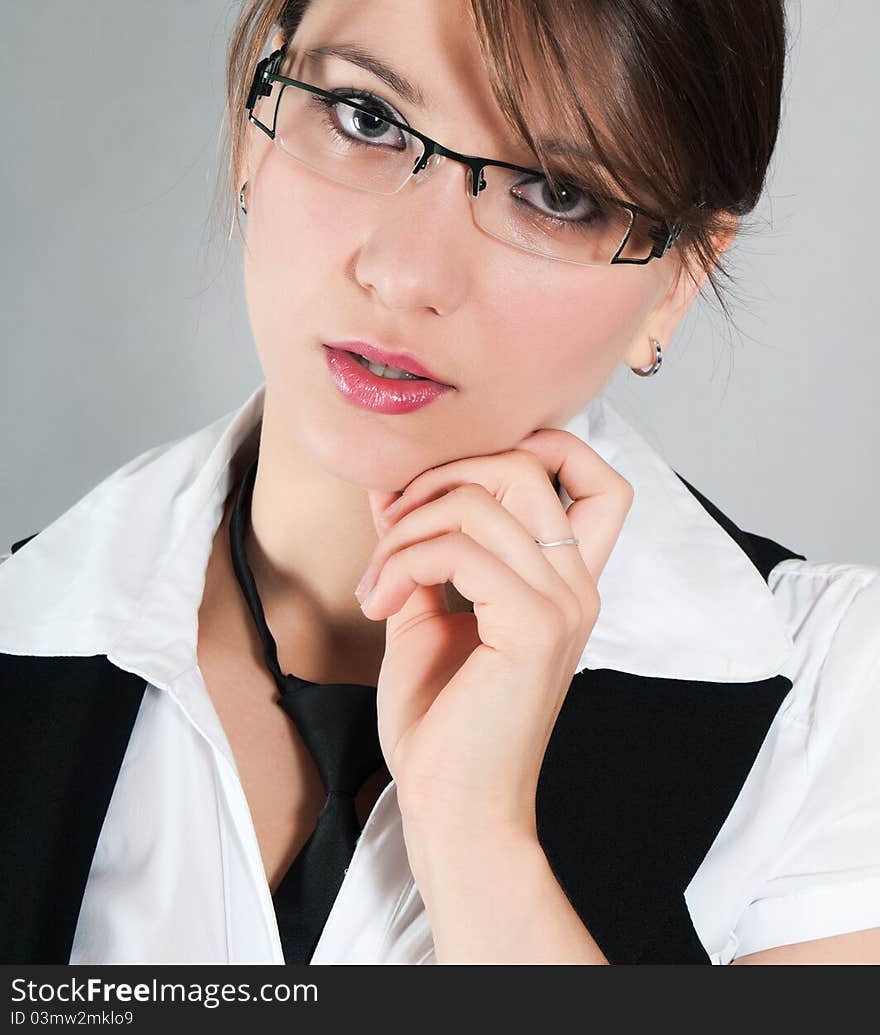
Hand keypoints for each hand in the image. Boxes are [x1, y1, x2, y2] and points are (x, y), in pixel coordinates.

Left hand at [360, 429, 633, 841]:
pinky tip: (380, 601)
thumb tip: (388, 482)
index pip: (600, 480)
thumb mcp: (426, 612)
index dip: (541, 448)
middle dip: (441, 475)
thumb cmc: (442, 723)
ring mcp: (563, 604)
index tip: (458, 479)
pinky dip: (406, 560)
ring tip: (378, 580)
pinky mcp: (535, 626)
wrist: (451, 809)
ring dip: (407, 527)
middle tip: (391, 527)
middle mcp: (577, 586)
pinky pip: (460, 549)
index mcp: (565, 581)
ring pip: (482, 499)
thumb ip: (421, 545)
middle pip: (526, 463)